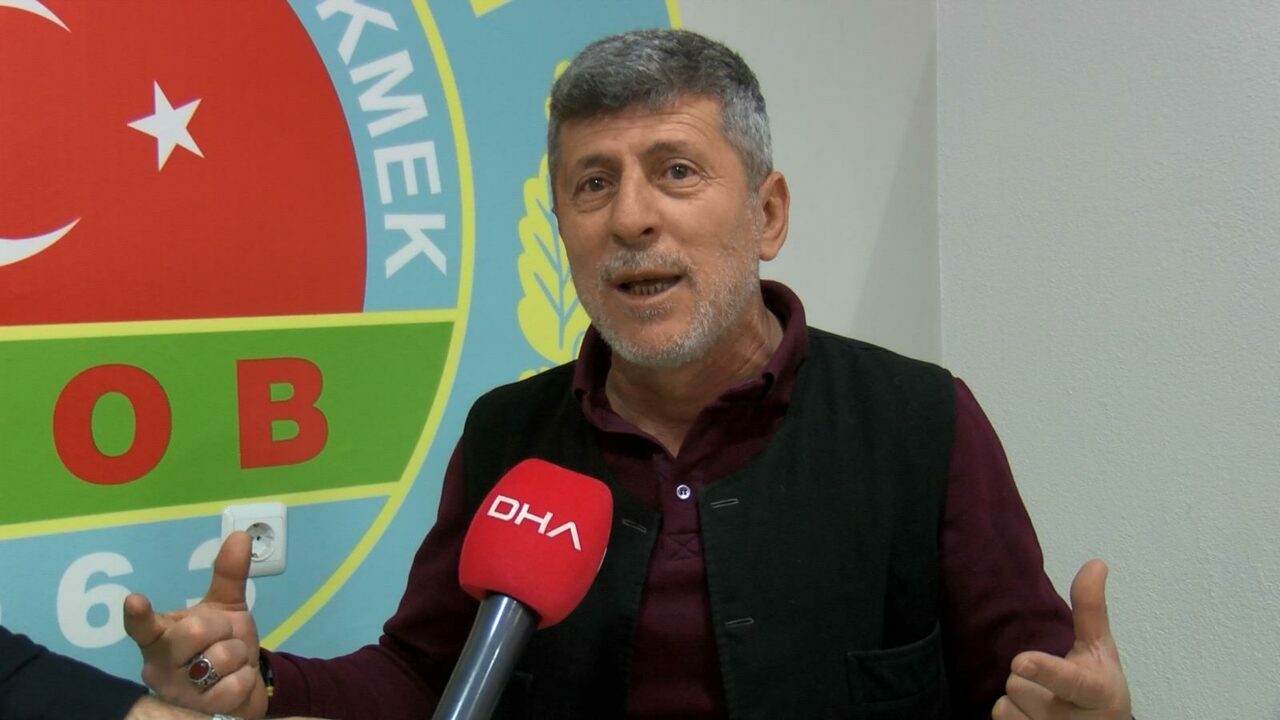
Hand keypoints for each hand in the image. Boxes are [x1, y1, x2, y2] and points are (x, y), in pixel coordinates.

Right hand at [124, 531, 268, 718]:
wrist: (240, 687)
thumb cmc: (220, 645)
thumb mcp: (226, 608)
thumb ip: (228, 574)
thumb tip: (240, 536)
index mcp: (160, 637)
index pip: (144, 626)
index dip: (138, 615)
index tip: (134, 601)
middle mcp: (159, 666)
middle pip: (195, 630)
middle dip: (222, 629)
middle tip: (222, 639)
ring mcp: (177, 693)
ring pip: (219, 658)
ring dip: (237, 655)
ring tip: (228, 664)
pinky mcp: (199, 713)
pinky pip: (234, 685)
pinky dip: (245, 679)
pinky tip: (234, 683)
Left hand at [992, 559, 1131, 718]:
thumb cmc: (1099, 688)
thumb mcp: (1099, 652)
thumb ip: (1091, 611)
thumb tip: (1095, 563)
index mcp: (1097, 691)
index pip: (1069, 681)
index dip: (1045, 670)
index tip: (1021, 660)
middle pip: (1019, 684)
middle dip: (1029, 679)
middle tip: (1050, 687)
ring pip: (1006, 705)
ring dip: (1018, 701)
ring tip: (1043, 706)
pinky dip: (1012, 716)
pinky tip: (1032, 718)